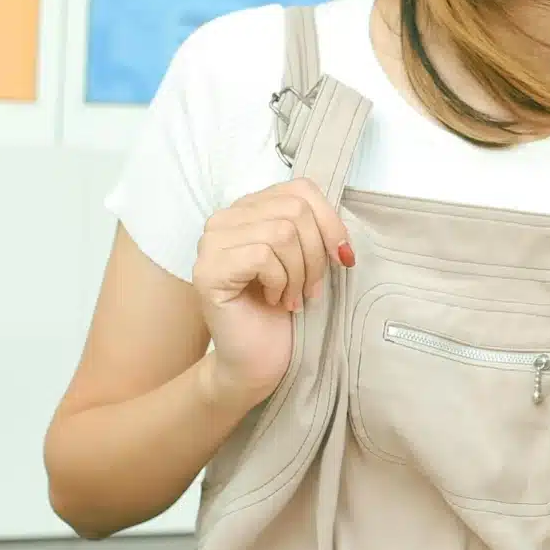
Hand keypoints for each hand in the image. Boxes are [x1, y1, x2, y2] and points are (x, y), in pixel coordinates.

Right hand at [190, 178, 352, 404]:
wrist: (257, 361)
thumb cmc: (282, 312)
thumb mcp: (306, 260)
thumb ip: (315, 230)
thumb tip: (340, 232)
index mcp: (249, 209)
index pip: (300, 189)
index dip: (330, 221)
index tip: (342, 258)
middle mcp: (224, 219)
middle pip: (294, 209)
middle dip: (316, 253)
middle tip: (310, 289)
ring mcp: (210, 243)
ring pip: (281, 232)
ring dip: (299, 272)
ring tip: (292, 297)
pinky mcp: (208, 270)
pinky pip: (263, 256)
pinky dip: (280, 282)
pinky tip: (274, 301)